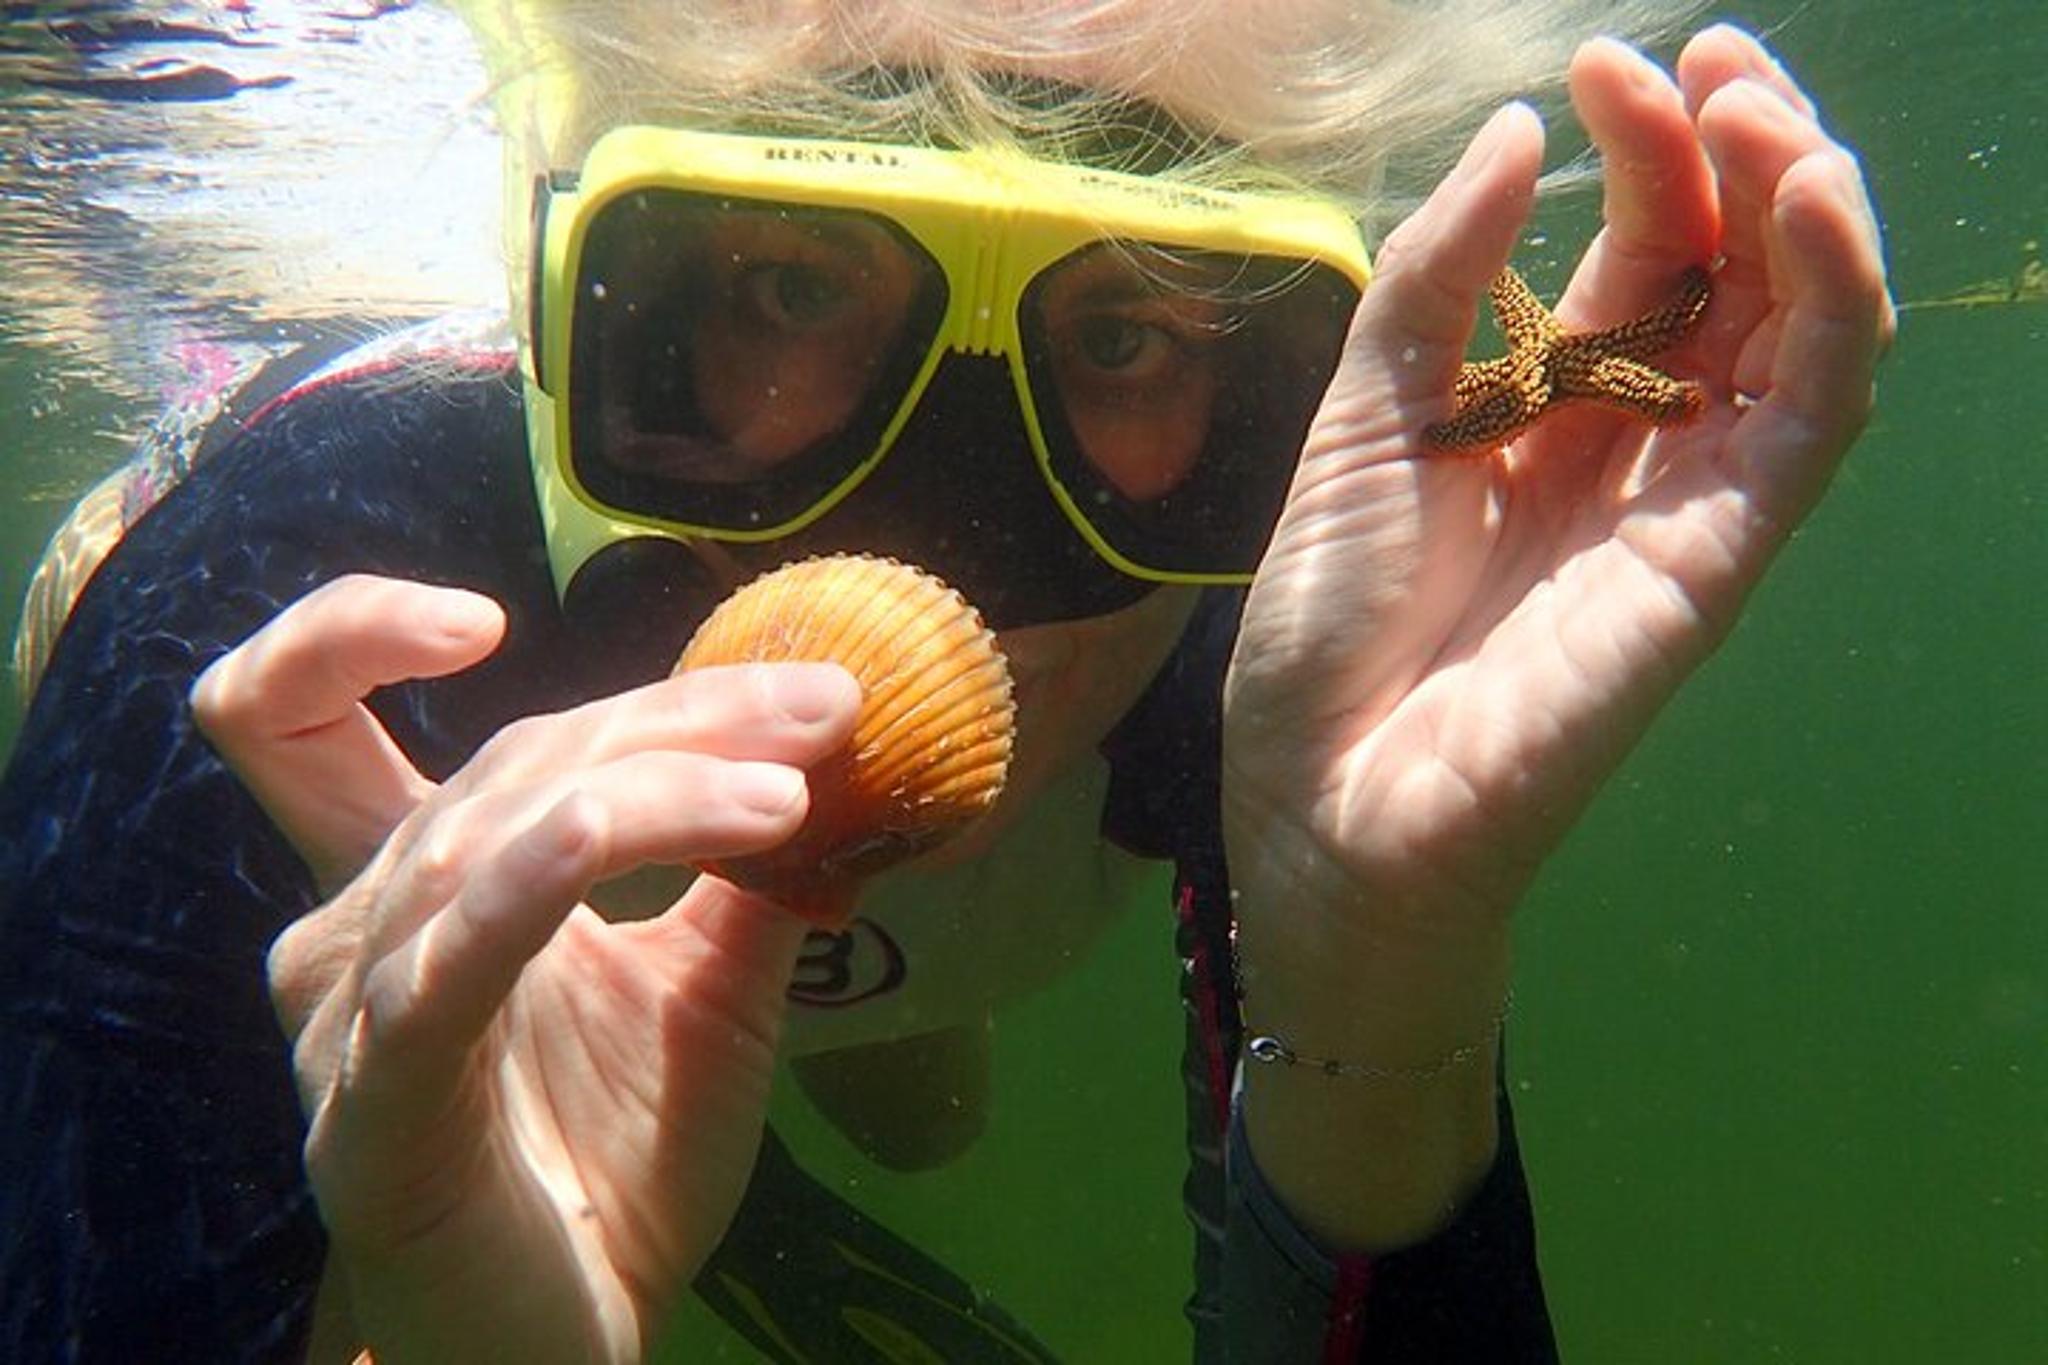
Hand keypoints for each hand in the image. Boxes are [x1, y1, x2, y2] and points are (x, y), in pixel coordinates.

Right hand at [192, 575, 861, 1362]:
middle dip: (669, 715)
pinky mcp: (380, 1111)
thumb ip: (743, 878)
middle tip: (823, 705)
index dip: (362, 631)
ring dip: (652, 787)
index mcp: (411, 891)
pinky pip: (448, 967)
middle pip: (492, 763)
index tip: (496, 609)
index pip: (317, 713)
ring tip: (796, 786)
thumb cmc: (616, 1164)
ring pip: (485, 838)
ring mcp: (353, 1023)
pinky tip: (633, 831)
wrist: (577, 1336)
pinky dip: (543, 878)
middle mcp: (353, 934)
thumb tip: (837, 758)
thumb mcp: (704, 996)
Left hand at [1222, 28, 1891, 1246]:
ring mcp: (1683, 496)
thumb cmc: (1327, 626)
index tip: (1600, 65)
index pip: (1640, 253)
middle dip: (1737, 151)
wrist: (1328, 790)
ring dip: (1803, 203)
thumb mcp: (1361, 421)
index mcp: (1542, 407)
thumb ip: (1436, 285)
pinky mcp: (1717, 556)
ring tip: (1761, 107)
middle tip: (1709, 60)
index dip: (1642, 152)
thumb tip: (1515, 133)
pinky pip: (1811, 416)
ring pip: (1801, 326)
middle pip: (1734, 272)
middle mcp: (1629, 441)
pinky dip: (1835, 307)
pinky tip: (1810, 206)